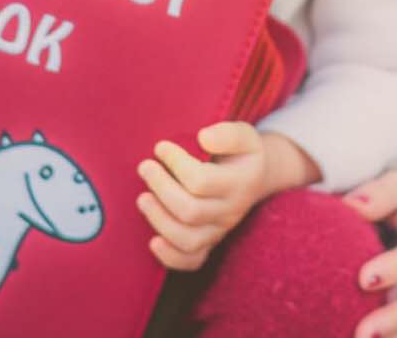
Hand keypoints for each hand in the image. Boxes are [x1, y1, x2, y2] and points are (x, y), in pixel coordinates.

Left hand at [135, 122, 269, 270]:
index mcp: (241, 183)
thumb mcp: (244, 134)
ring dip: (159, 220)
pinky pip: (192, 262)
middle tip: (145, 167)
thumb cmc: (240, 152)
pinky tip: (153, 242)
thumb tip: (203, 138)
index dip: (175, 164)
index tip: (161, 148)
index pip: (200, 181)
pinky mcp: (210, 244)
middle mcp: (231, 211)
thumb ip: (227, 134)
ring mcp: (220, 231)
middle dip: (161, 188)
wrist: (254, 177)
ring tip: (142, 198)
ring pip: (188, 240)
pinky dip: (170, 257)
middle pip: (190, 211)